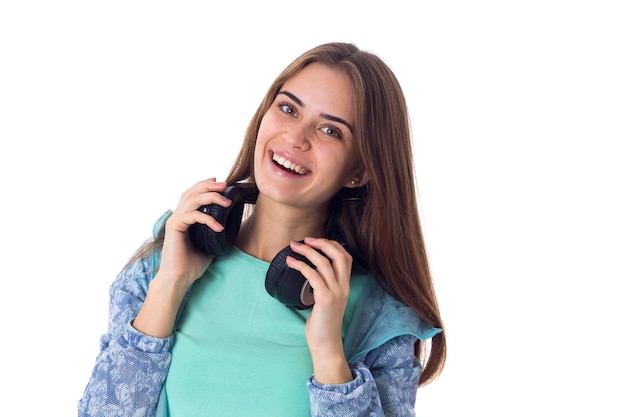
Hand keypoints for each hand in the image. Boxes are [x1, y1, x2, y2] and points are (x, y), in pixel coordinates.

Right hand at [133, 178, 230, 337]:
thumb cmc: (191, 265)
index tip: (220, 183)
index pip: (192, 194)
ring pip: (192, 200)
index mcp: (184, 218)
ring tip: (226, 202)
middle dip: (209, 186)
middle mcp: (178, 216)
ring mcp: (175, 221)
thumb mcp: (209, 246)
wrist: (178, 279)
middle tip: (225, 185)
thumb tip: (230, 230)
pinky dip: (208, 219)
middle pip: (191, 192)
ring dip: (210, 197)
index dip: (205, 185)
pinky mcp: (174, 228)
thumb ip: (215, 236)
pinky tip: (219, 227)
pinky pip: (193, 216)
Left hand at [286, 237, 353, 383]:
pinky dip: (300, 266)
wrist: (326, 344)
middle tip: (306, 239)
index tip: (316, 241)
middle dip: (322, 243)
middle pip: (338, 255)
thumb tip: (310, 271)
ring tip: (294, 247)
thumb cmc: (323, 323)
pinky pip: (313, 276)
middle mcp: (343, 287)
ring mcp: (335, 293)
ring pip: (324, 263)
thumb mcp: (327, 300)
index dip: (332, 244)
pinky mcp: (325, 299)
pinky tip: (291, 262)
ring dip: (307, 251)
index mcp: (345, 285)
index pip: (345, 257)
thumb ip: (324, 285)